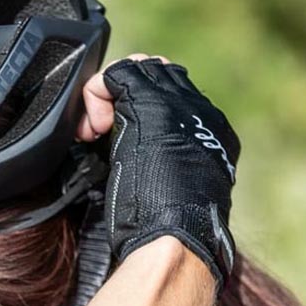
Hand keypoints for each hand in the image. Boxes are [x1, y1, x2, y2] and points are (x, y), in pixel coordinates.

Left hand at [77, 54, 240, 289]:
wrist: (175, 237)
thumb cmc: (164, 230)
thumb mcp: (168, 190)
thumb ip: (160, 164)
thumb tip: (135, 161)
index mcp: (211, 135)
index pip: (173, 95)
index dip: (135, 109)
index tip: (115, 140)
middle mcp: (201, 113)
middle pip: (157, 74)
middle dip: (122, 95)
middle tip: (100, 130)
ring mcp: (180, 104)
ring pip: (139, 67)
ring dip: (110, 94)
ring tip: (97, 130)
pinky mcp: (153, 104)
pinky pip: (117, 73)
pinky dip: (95, 95)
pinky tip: (93, 129)